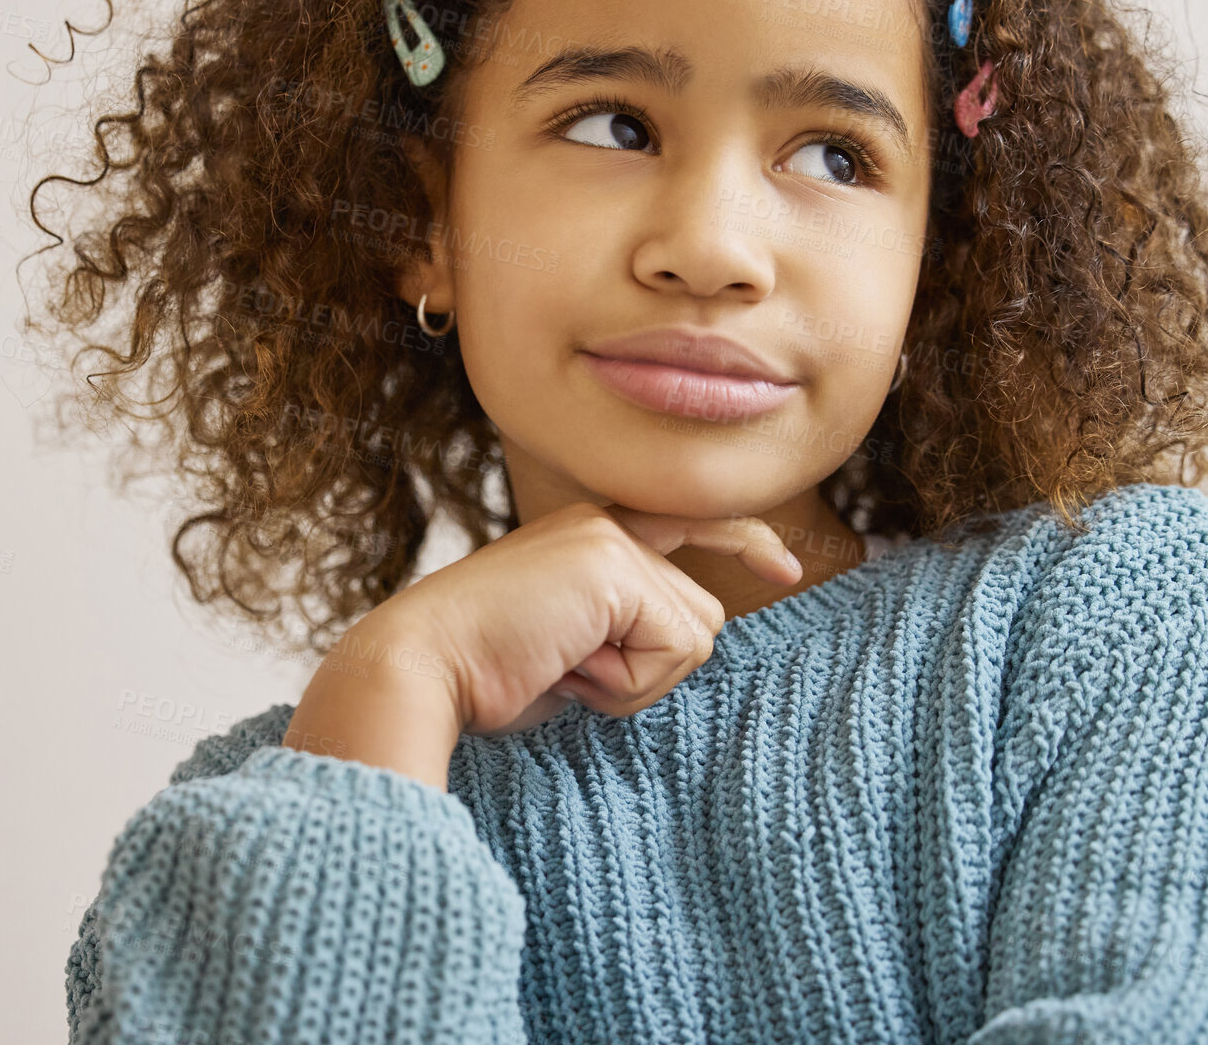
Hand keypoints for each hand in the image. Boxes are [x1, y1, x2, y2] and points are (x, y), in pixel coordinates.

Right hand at [390, 500, 801, 737]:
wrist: (423, 670)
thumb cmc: (488, 675)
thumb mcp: (571, 648)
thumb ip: (622, 631)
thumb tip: (685, 640)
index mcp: (592, 538)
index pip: (691, 525)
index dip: (744, 542)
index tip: (785, 569)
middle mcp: (606, 525)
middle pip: (702, 613)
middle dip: (651, 669)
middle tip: (573, 672)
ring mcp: (609, 538)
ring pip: (695, 633)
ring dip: (638, 678)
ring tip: (566, 668)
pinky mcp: (612, 565)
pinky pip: (675, 646)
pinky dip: (629, 681)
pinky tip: (569, 666)